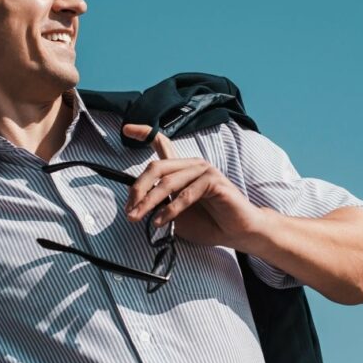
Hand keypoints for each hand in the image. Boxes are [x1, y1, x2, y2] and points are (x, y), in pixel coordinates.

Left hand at [121, 123, 269, 249]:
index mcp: (181, 169)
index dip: (144, 132)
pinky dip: (170, 210)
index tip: (126, 129)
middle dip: (138, 189)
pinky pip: (186, 194)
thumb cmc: (207, 223)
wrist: (236, 232)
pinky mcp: (214, 181)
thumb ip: (158, 204)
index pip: (162, 143)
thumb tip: (134, 199)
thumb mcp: (174, 214)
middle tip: (129, 211)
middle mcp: (191, 165)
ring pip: (168, 182)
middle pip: (156, 167)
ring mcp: (204, 171)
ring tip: (137, 218)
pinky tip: (161, 221)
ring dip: (149, 202)